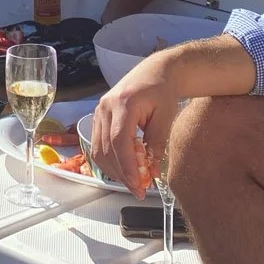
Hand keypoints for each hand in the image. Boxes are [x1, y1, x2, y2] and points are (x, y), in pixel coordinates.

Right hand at [91, 53, 176, 197]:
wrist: (153, 72)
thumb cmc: (161, 91)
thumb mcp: (166, 116)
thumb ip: (157, 142)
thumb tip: (151, 170)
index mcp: (123, 103)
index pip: (119, 140)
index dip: (126, 166)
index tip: (138, 184)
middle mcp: (105, 107)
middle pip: (106, 148)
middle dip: (121, 174)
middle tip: (139, 190)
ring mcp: (99, 112)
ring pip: (98, 150)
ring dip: (114, 170)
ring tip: (132, 182)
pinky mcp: (98, 117)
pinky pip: (97, 145)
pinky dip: (108, 161)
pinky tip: (123, 169)